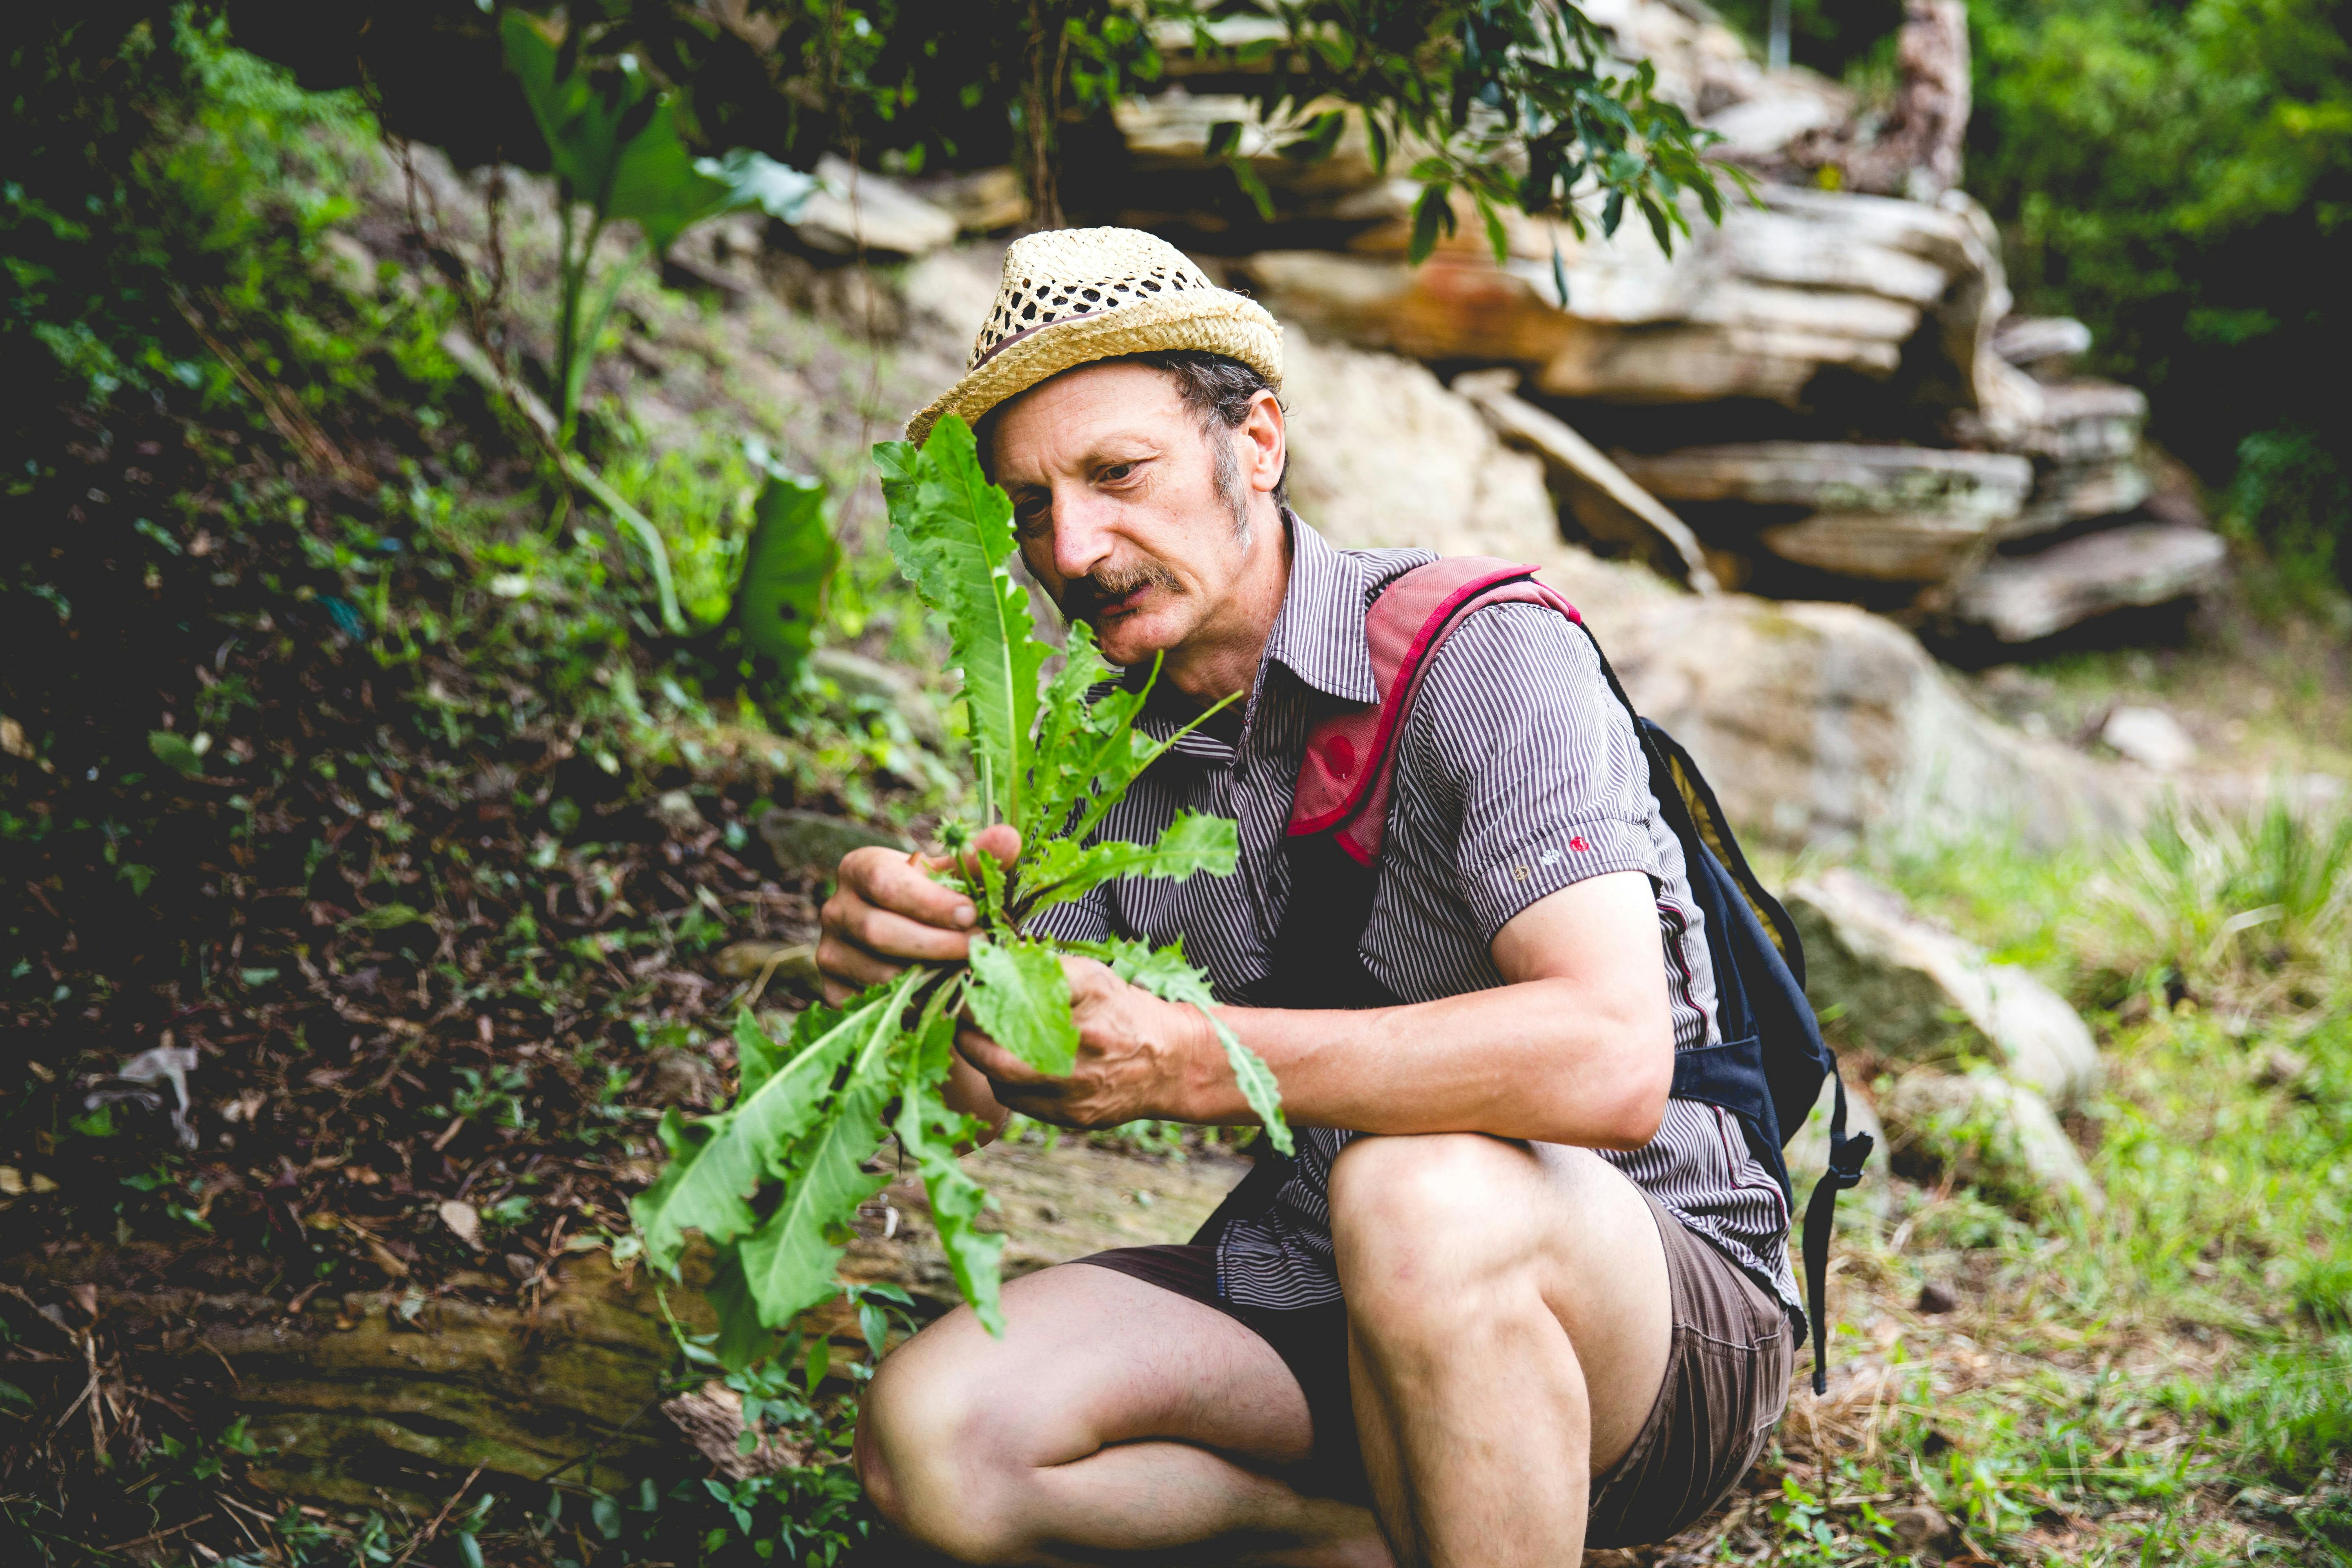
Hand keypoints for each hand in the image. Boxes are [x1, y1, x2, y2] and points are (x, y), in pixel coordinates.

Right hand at [815, 824, 1019, 1006]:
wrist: (901, 934)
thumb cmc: (929, 898)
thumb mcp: (949, 876)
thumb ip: (977, 859)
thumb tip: (1009, 838)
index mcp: (859, 869)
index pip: (886, 883)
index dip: (930, 902)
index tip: (971, 914)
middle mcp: (836, 911)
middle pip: (879, 932)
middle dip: (937, 944)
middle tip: (980, 948)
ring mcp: (831, 954)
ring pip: (879, 975)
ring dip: (930, 979)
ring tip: (968, 973)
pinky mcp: (835, 993)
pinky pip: (875, 1006)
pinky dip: (914, 1006)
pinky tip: (944, 998)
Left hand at [955, 956, 1216, 1130]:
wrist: (1171, 1063)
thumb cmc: (1125, 1012)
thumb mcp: (1094, 977)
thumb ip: (1046, 969)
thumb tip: (994, 963)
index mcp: (1088, 1003)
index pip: (1018, 994)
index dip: (982, 994)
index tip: (969, 985)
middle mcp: (1082, 1050)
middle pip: (998, 1055)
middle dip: (969, 1037)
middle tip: (960, 1020)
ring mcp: (1076, 1090)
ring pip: (1003, 1082)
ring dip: (984, 1061)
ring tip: (982, 1040)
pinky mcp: (1073, 1116)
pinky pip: (1020, 1102)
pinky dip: (1006, 1083)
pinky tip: (1011, 1066)